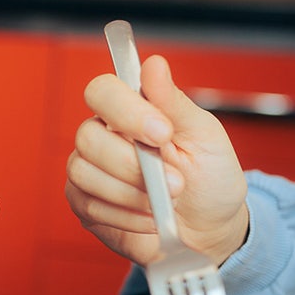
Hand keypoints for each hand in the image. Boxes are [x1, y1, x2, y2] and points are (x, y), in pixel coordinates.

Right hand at [65, 55, 248, 266]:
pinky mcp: (85, 206)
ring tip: (165, 202)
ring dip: (132, 193)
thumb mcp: (205, 136)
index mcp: (130, 112)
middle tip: (173, 182)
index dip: (125, 110)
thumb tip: (154, 64)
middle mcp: (103, 137)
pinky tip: (149, 217)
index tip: (162, 133)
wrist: (210, 230)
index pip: (102, 91)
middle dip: (131, 164)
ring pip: (84, 173)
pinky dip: (127, 216)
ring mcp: (89, 172)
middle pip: (86, 135)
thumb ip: (174, 102)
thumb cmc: (209, 179)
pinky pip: (90, 206)